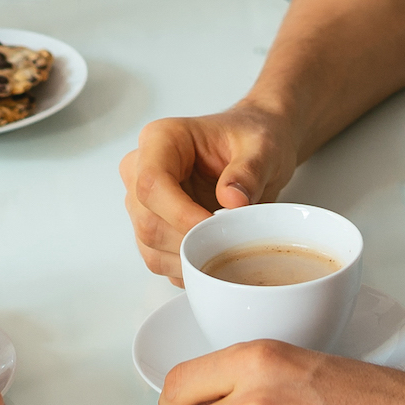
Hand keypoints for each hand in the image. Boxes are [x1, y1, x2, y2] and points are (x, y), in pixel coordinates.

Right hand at [118, 105, 299, 282]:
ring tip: (226, 246)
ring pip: (149, 244)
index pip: (152, 182)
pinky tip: (213, 255)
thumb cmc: (250, 138)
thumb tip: (232, 199)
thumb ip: (249, 171)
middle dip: (188, 239)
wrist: (254, 150)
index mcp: (161, 140)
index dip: (180, 213)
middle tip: (230, 239)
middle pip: (147, 219)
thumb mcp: (262, 147)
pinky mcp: (153, 227)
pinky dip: (186, 265)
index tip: (214, 226)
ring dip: (188, 256)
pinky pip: (158, 258)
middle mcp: (141, 169)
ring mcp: (144, 202)